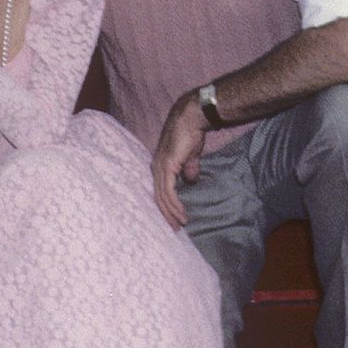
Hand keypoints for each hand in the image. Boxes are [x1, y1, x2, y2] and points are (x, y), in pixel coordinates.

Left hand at [151, 93, 207, 229]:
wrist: (191, 119)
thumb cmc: (191, 134)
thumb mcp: (190, 156)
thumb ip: (188, 168)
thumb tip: (190, 180)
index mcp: (159, 165)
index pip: (159, 190)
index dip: (166, 205)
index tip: (174, 219)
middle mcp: (156, 167)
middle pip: (157, 197)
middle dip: (166, 214)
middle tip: (175, 228)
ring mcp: (159, 167)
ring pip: (162, 197)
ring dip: (171, 213)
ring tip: (180, 224)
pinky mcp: (166, 167)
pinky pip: (168, 192)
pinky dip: (174, 204)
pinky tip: (181, 213)